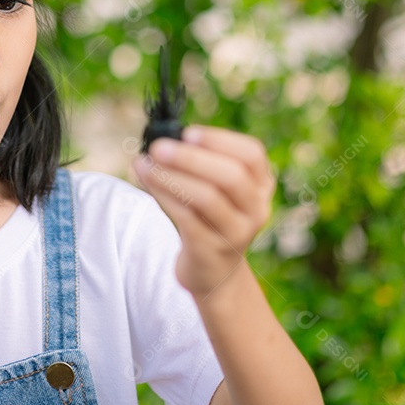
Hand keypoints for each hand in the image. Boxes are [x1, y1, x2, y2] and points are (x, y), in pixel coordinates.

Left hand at [132, 125, 275, 298]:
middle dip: (192, 158)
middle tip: (159, 147)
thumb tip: (159, 140)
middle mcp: (256, 209)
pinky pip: (186, 219)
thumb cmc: (208, 218)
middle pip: (232, 176)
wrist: (213, 271)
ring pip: (208, 198)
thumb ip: (197, 165)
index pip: (252, 155)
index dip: (220, 140)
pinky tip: (146, 182)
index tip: (188, 133)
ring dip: (172, 177)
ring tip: (144, 164)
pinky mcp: (212, 250)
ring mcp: (237, 233)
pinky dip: (164, 197)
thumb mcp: (215, 190)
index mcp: (261, 185)